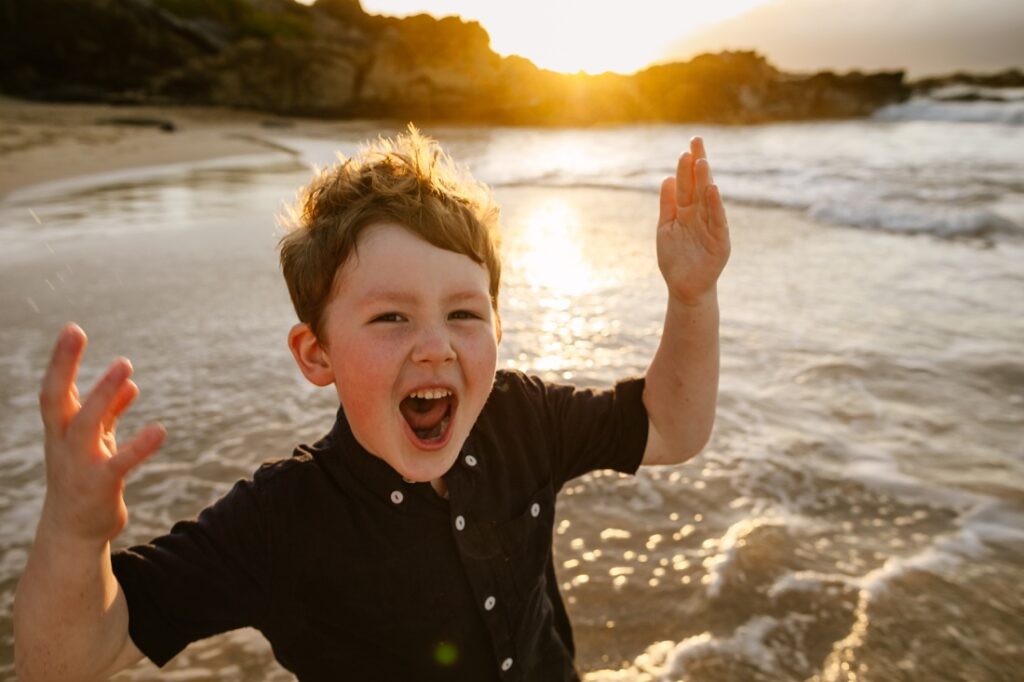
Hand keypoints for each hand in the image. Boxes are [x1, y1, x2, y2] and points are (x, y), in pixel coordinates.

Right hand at [38, 324, 165, 544]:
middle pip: (57, 400)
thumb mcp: (95, 442)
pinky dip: (139, 445)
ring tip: (126, 367)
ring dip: (103, 394)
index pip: (56, 389)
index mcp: (60, 430)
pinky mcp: (100, 485)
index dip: (62, 360)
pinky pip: (119, 462)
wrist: (74, 531)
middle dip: (64, 365)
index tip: (72, 329)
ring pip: (86, 425)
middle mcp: (62, 443)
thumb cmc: (83, 477)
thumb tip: (130, 385)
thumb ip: (110, 413)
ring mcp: (79, 464)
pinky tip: (160, 429)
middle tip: (75, 332)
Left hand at [656, 137, 730, 304]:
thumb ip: (668, 204)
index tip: (687, 146)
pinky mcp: (719, 241)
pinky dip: (715, 206)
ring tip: (701, 162)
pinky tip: (712, 190)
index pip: (687, 183)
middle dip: (697, 164)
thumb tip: (668, 178)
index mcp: (687, 210)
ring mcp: (711, 226)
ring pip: (707, 199)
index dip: (687, 166)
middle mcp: (700, 214)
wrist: (684, 287)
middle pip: (699, 185)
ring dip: (705, 180)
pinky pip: (717, 221)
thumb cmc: (675, 258)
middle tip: (696, 141)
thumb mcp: (666, 227)